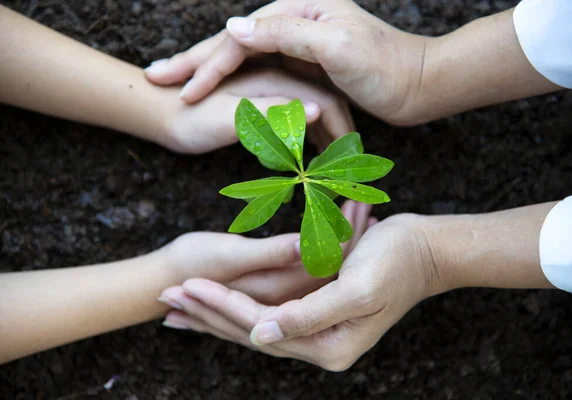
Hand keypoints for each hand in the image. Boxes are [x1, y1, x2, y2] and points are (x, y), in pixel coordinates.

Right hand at [145, 0, 428, 125]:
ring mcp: (298, 40)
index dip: (204, 63)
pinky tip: (215, 89)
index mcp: (297, 9)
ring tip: (174, 84)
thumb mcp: (335, 46)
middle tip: (154, 79)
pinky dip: (233, 80)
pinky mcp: (306, 61)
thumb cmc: (383, 66)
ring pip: (240, 56)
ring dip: (206, 70)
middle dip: (192, 61)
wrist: (418, 83)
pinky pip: (258, 69)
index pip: (237, 37)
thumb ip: (286, 33)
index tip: (177, 91)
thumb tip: (234, 27)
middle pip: (231, 42)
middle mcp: (293, 19)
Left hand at [159, 214, 439, 368]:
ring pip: (255, 324)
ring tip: (180, 304)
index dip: (222, 308)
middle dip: (208, 315)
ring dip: (217, 311)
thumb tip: (261, 337)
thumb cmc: (396, 263)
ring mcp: (318, 330)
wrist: (426, 250)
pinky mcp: (317, 312)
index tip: (186, 288)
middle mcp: (319, 345)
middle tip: (166, 301)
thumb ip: (309, 317)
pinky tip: (219, 298)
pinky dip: (241, 303)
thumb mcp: (357, 291)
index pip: (260, 329)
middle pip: (250, 334)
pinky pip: (270, 311)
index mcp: (328, 346)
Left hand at [160, 68, 353, 153]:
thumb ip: (271, 114)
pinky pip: (296, 122)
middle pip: (322, 104)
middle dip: (339, 135)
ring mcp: (270, 94)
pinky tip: (312, 161)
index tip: (352, 160)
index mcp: (273, 78)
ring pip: (311, 115)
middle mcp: (276, 82)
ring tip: (338, 170)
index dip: (340, 129)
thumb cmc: (188, 120)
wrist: (158, 116)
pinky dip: (308, 142)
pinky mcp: (262, 108)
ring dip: (326, 140)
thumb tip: (318, 113)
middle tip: (354, 168)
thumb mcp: (228, 119)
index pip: (323, 100)